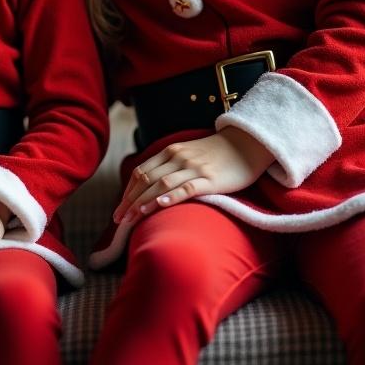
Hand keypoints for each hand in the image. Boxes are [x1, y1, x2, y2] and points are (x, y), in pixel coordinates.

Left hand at [114, 129, 275, 223]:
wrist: (246, 144)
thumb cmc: (216, 154)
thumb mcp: (187, 155)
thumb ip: (170, 166)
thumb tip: (150, 187)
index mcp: (169, 152)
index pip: (141, 172)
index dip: (128, 192)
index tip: (119, 209)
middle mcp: (178, 158)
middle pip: (147, 180)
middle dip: (130, 202)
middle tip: (119, 221)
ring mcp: (193, 168)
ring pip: (162, 184)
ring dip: (144, 202)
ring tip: (132, 218)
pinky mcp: (210, 179)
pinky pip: (187, 187)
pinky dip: (171, 196)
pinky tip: (160, 205)